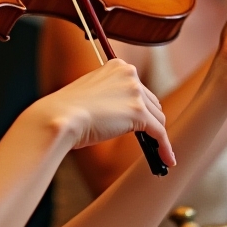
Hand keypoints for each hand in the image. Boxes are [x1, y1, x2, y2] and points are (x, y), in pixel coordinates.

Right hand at [31, 59, 174, 166]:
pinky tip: (167, 159)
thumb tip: (124, 116)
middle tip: (148, 138)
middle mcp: (130, 74)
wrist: (60, 118)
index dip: (139, 106)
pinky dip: (164, 147)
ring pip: (158, 118)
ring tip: (156, 150)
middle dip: (149, 121)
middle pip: (152, 102)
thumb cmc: (67, 110)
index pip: (138, 88)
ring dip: (156, 135)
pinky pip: (160, 133)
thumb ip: (111, 97)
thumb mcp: (92, 94)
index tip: (139, 119)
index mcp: (117, 66)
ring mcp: (135, 93)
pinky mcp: (139, 113)